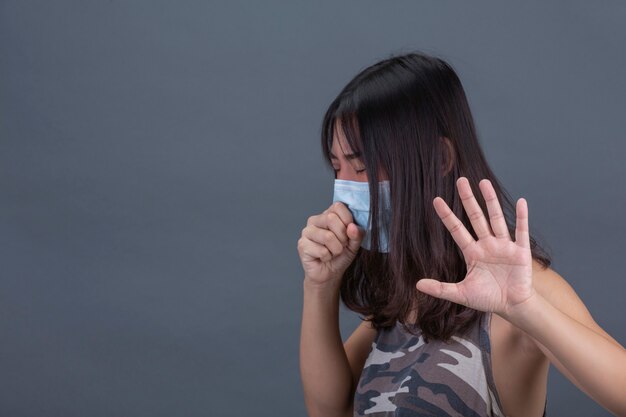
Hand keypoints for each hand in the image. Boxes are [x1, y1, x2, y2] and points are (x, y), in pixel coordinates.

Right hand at [297, 202, 364, 286]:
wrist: (329, 274)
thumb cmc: (340, 256)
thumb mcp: (354, 244)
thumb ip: (357, 234)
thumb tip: (353, 227)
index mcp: (328, 215)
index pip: (337, 206)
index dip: (347, 219)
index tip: (350, 231)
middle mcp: (315, 220)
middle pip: (331, 218)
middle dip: (342, 236)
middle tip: (341, 245)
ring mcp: (307, 232)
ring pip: (327, 236)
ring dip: (336, 249)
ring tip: (333, 253)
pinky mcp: (302, 245)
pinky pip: (322, 250)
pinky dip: (328, 257)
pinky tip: (324, 258)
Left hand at [415, 177, 535, 318]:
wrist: (513, 307)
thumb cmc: (488, 299)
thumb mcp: (461, 294)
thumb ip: (440, 288)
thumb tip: (417, 285)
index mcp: (472, 253)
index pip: (457, 230)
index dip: (447, 215)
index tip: (436, 200)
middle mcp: (487, 245)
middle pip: (476, 217)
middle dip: (468, 200)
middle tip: (461, 181)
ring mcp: (504, 246)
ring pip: (496, 219)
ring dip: (491, 201)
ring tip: (483, 182)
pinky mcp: (520, 252)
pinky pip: (521, 232)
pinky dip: (522, 217)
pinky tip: (521, 202)